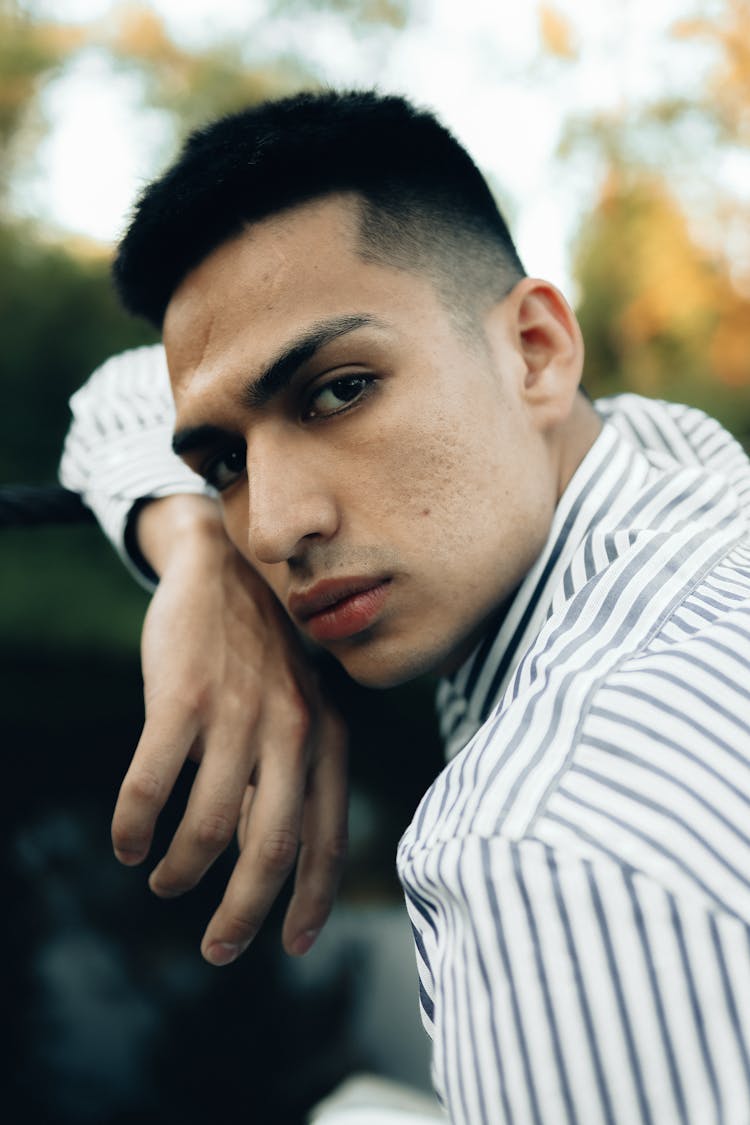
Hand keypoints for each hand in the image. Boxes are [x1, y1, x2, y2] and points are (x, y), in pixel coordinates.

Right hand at [110, 495, 347, 965]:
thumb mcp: (298, 709)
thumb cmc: (261, 653)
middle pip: (272, 850)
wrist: (225, 567)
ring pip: (210, 828)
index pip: (329, 838)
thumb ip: (290, 778)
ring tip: (165, 878)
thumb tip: (268, 863)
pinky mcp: (181, 698)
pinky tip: (128, 842)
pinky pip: (151, 786)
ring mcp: (237, 713)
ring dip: (182, 870)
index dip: (313, 902)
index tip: (292, 946)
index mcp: (326, 737)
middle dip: (244, 914)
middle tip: (218, 950)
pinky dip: (135, 827)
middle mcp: (291, 730)